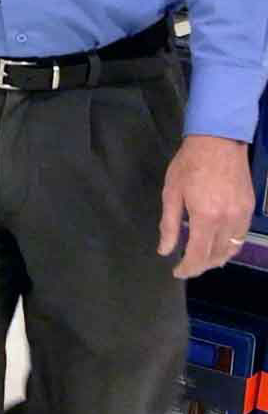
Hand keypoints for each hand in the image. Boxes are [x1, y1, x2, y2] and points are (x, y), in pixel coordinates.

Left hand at [157, 135, 254, 278]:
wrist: (218, 141)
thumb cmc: (189, 165)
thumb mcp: (171, 193)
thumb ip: (169, 225)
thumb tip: (165, 250)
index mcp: (206, 217)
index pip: (198, 255)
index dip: (187, 268)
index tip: (177, 272)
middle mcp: (228, 219)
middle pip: (217, 256)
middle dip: (200, 266)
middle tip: (186, 266)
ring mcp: (242, 214)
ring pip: (232, 248)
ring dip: (216, 258)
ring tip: (200, 259)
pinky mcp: (249, 208)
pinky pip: (241, 236)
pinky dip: (229, 245)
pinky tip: (217, 245)